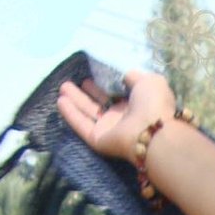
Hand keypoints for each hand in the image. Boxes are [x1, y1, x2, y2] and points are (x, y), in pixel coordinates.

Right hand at [55, 69, 177, 165]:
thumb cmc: (154, 105)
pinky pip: (82, 125)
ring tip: (63, 87)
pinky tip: (60, 101)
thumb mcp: (150, 81)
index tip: (94, 75)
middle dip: (88, 93)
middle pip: (101, 104)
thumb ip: (134, 77)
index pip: (118, 94)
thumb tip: (124, 76)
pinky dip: (71, 115)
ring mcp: (110, 130)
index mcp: (137, 105)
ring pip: (89, 114)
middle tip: (73, 82)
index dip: (106, 85)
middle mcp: (122, 118)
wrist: (152, 132)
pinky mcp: (98, 139)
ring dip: (76, 101)